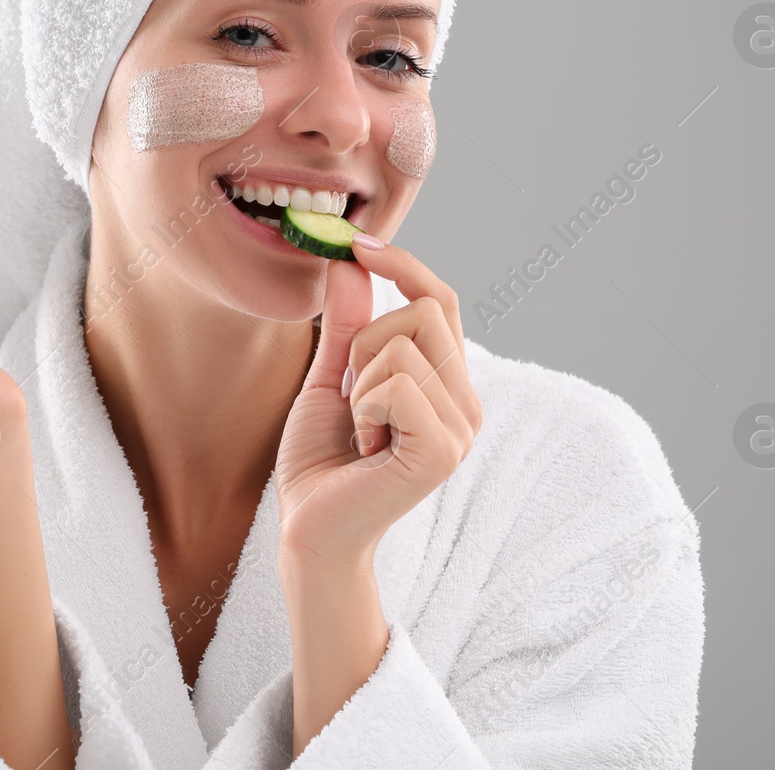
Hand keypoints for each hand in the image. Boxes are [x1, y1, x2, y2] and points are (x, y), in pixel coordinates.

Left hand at [274, 235, 483, 577]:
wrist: (308, 530)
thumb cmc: (320, 462)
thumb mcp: (331, 378)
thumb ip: (347, 323)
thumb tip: (351, 260)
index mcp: (448, 383)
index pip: (441, 299)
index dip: (404, 265)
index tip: (358, 244)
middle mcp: (466, 402)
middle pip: (423, 309)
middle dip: (366, 341)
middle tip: (352, 397)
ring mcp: (461, 428)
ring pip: (404, 341)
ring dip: (359, 381)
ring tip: (360, 429)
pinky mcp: (443, 449)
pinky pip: (396, 381)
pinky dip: (362, 406)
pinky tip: (365, 446)